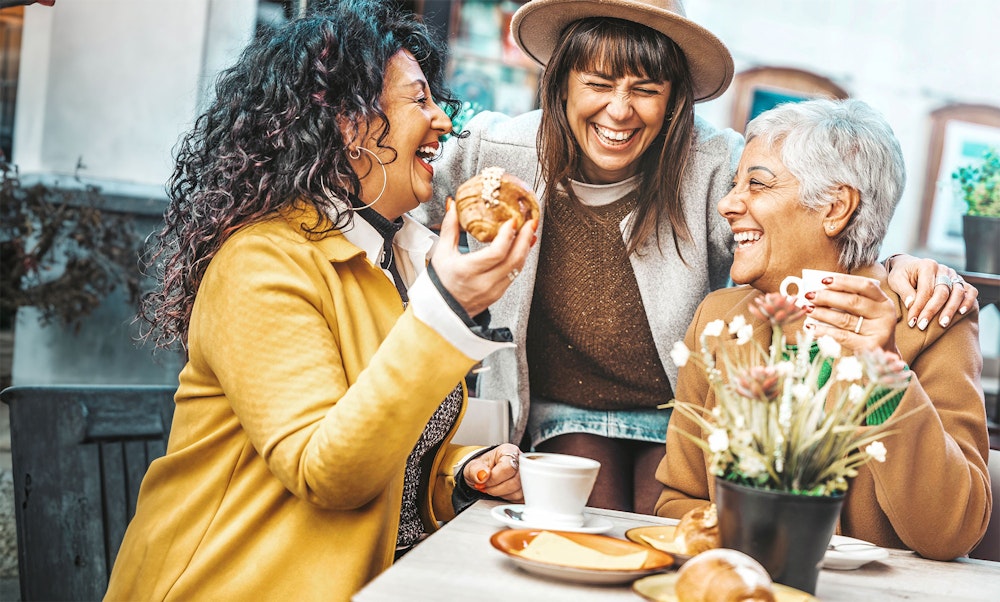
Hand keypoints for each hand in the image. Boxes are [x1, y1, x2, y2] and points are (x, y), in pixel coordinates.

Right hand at [430, 199, 536, 316]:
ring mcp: (494, 290)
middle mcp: (483, 282)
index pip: (495, 253)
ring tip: (530, 230)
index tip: (512, 222)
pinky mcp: (499, 293)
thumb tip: (453, 205)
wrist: (442, 309)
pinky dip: (521, 258)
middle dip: (525, 238)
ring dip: (526, 247)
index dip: (507, 236)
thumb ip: (450, 228)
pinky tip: (524, 246)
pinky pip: (515, 274)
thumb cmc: (441, 281)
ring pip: (517, 267)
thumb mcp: (442, 253)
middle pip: (513, 260)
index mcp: (468, 271)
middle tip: (531, 221)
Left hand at [463, 443, 522, 501]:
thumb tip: (483, 475)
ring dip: (503, 494)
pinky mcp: (528, 488)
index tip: (485, 481)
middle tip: (487, 487)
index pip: (508, 467)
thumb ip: (475, 470)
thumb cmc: (481, 467)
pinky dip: (509, 499)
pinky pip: (521, 499)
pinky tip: (502, 492)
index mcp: (508, 451)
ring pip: (519, 492)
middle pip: (516, 481)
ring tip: (494, 488)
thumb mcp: (473, 466)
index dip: (495, 478)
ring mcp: (527, 475)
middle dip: (498, 489)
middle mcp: (521, 462)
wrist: (483, 474)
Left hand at [804, 273, 898, 354]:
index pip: (865, 286)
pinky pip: (841, 336)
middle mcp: (884, 315)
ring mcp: (879, 332)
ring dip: (822, 313)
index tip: (824, 280)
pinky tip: (811, 327)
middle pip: (853, 302)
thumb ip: (850, 300)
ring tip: (808, 309)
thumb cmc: (868, 327)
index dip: (844, 281)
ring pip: (844, 319)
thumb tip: (820, 291)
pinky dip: (823, 331)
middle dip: (827, 297)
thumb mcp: (867, 311)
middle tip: (809, 295)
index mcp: (884, 301)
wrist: (884, 355)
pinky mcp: (869, 346)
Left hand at [885, 254, 978, 328]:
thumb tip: (911, 305)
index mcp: (927, 266)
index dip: (919, 307)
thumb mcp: (896, 280)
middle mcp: (943, 269)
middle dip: (932, 311)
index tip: (912, 321)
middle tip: (923, 326)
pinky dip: (968, 302)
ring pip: (957, 293)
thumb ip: (904, 291)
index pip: (925, 290)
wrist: (910, 267)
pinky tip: (961, 313)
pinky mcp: (960, 282)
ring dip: (950, 310)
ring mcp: (953, 275)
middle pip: (942, 292)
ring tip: (942, 324)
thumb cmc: (902, 275)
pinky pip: (970, 291)